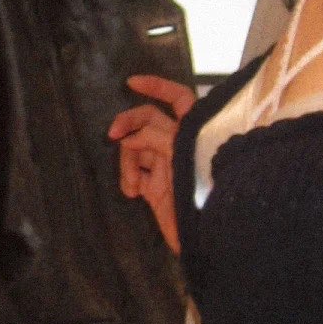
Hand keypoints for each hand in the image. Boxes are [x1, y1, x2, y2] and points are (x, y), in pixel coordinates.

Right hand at [108, 73, 196, 253]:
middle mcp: (180, 144)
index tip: (130, 83)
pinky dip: (128, 180)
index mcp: (194, 132)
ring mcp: (167, 166)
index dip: (157, 86)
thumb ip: (159, 141)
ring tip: (131, 185)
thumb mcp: (185, 160)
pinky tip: (131, 193)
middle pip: (148, 121)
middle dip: (128, 124)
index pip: (179, 99)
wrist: (210, 240)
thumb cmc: (208, 197)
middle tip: (112, 135)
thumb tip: (131, 137)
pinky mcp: (156, 189)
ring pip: (136, 149)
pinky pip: (134, 175)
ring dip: (128, 162)